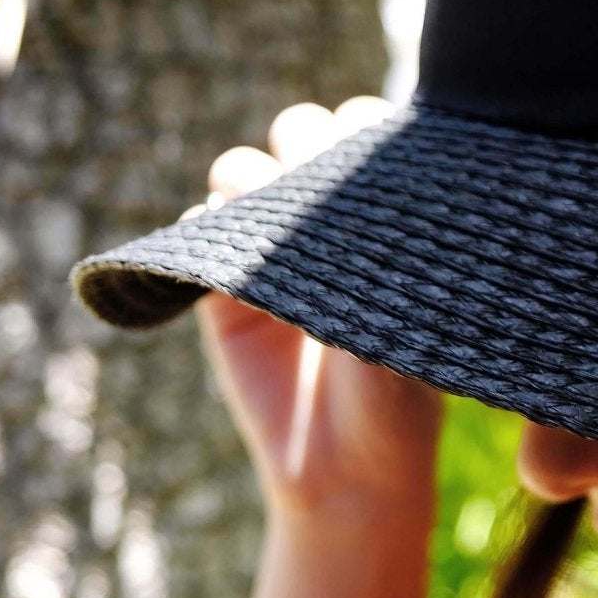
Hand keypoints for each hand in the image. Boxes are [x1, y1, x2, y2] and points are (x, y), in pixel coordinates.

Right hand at [190, 98, 443, 526]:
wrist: (349, 469)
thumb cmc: (398, 393)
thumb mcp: (400, 314)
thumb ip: (373, 245)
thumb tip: (341, 176)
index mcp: (386, 218)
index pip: (369, 133)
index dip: (364, 128)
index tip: (370, 150)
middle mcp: (329, 221)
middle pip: (302, 131)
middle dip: (306, 141)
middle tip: (316, 176)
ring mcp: (272, 249)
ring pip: (242, 169)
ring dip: (253, 178)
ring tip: (270, 217)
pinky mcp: (220, 283)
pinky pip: (197, 225)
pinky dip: (209, 229)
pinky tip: (238, 266)